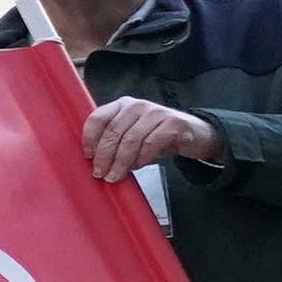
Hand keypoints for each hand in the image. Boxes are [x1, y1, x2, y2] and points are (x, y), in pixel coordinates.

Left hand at [81, 98, 218, 181]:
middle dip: (104, 156)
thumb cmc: (157, 136)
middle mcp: (137, 106)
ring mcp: (156, 113)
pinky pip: (151, 143)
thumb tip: (94, 161)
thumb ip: (114, 141)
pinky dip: (141, 158)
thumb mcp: (132, 136)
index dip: (89, 137)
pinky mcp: (173, 123)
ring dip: (121, 161)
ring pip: (131, 139)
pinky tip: (138, 166)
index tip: (87, 156)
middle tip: (100, 173)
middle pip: (113, 131)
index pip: (98, 117)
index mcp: (122, 105)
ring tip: (115, 175)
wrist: (194, 135)